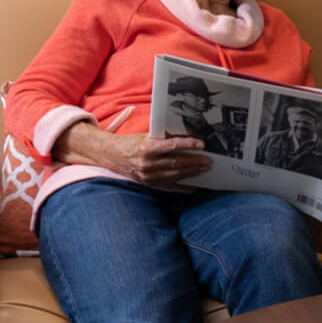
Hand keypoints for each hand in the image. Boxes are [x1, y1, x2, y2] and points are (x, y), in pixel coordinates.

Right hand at [54, 123, 209, 192]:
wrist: (112, 155)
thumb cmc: (132, 142)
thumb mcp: (147, 135)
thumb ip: (164, 137)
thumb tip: (186, 136)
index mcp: (147, 147)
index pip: (172, 146)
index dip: (188, 145)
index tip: (201, 144)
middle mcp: (147, 163)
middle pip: (176, 163)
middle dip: (195, 162)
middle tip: (209, 160)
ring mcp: (148, 176)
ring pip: (175, 175)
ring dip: (192, 172)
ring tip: (205, 169)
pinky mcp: (149, 184)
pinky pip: (169, 187)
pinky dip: (183, 187)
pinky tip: (194, 186)